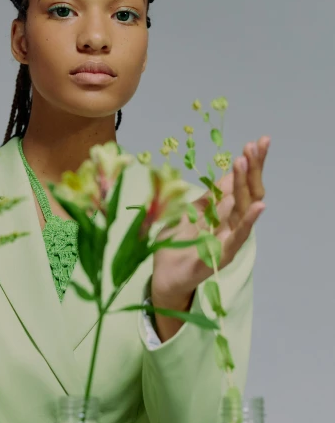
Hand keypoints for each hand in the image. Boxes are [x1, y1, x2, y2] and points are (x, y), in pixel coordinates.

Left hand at [151, 136, 268, 307]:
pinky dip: (249, 222)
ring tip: (247, 162)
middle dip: (253, 168)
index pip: (240, 186)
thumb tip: (222, 178)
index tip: (253, 143)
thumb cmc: (175, 249)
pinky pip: (238, 237)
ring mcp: (228, 241)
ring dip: (246, 185)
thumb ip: (206, 200)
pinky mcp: (222, 256)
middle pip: (248, 193)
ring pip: (244, 209)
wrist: (164, 278)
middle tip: (257, 145)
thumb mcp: (188, 216)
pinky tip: (258, 207)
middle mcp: (230, 226)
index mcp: (223, 215)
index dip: (248, 166)